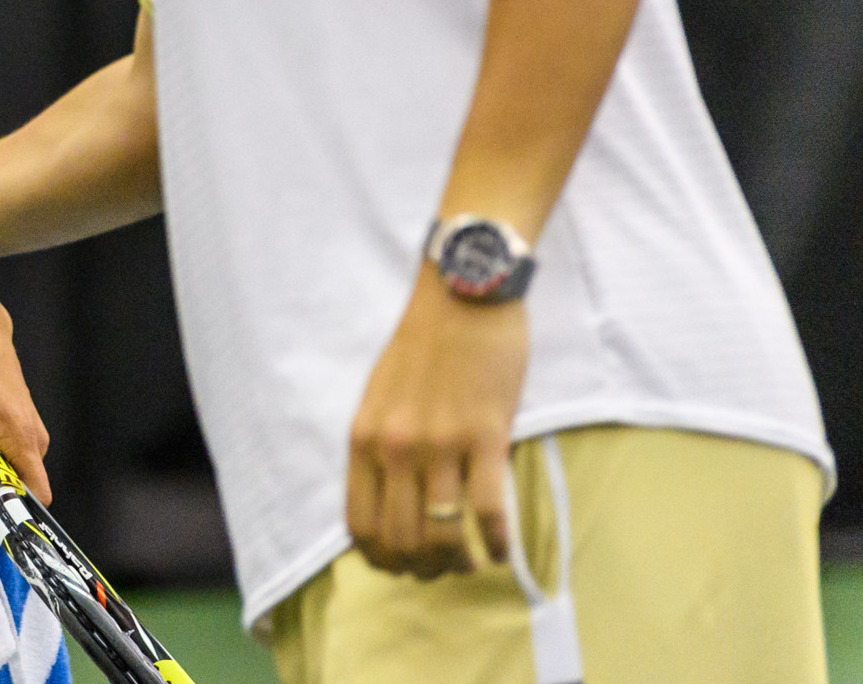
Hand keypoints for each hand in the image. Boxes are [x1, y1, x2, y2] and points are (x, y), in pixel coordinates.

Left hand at [346, 276, 527, 577]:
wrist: (463, 294)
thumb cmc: (424, 345)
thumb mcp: (380, 397)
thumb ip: (378, 446)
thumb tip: (387, 503)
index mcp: (364, 437)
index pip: (361, 524)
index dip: (381, 558)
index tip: (401, 565)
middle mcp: (396, 446)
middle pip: (402, 539)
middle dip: (422, 568)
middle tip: (441, 569)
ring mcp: (440, 443)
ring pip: (443, 534)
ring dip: (458, 562)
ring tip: (471, 563)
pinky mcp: (486, 435)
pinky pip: (490, 511)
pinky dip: (497, 542)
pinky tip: (502, 550)